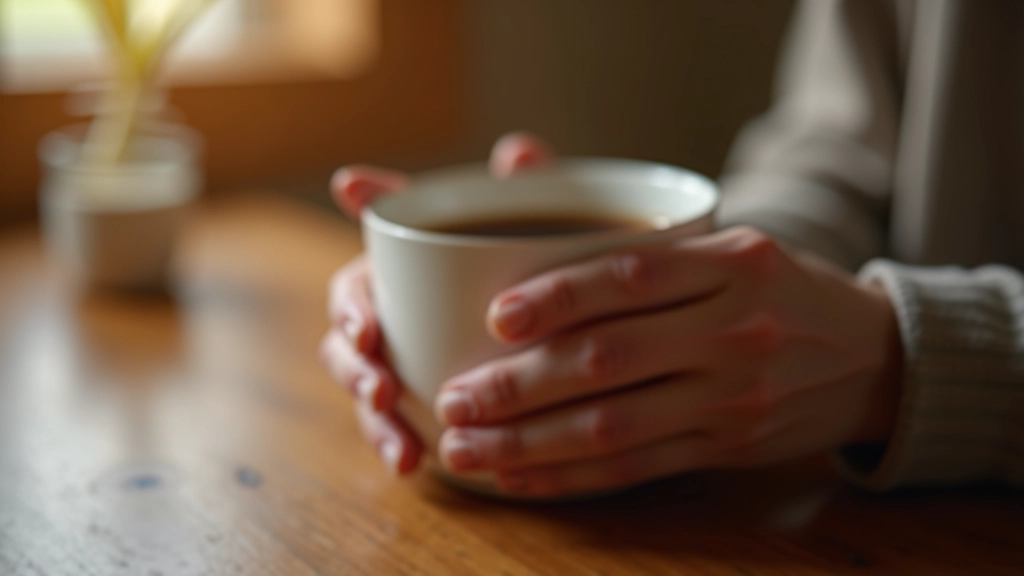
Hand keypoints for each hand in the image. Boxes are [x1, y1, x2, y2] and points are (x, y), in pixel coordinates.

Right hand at [320, 132, 554, 474]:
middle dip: (354, 367)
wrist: (561, 313)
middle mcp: (391, 316)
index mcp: (402, 271)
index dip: (353, 303)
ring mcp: (400, 362)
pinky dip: (397, 445)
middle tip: (382, 387)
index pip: (360, 282)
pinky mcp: (417, 404)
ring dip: (371, 416)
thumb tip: (517, 154)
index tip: (368, 327)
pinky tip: (413, 464)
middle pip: (347, 342)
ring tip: (398, 439)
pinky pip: (394, 428)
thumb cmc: (530, 256)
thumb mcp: (535, 221)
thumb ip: (526, 186)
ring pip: (364, 390)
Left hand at [433, 227, 903, 496]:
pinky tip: (518, 479)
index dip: (559, 297)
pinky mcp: (726, 446)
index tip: (494, 314)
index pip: (632, 277)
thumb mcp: (726, 239)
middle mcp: (735, 331)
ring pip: (614, 426)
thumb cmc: (775, 287)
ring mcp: (733, 397)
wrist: (874, 358)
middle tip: (452, 398)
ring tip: (466, 447)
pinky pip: (636, 467)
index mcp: (734, 262)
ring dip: (529, 443)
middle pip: (609, 361)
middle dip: (519, 386)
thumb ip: (628, 222)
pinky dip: (571, 477)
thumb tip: (515, 159)